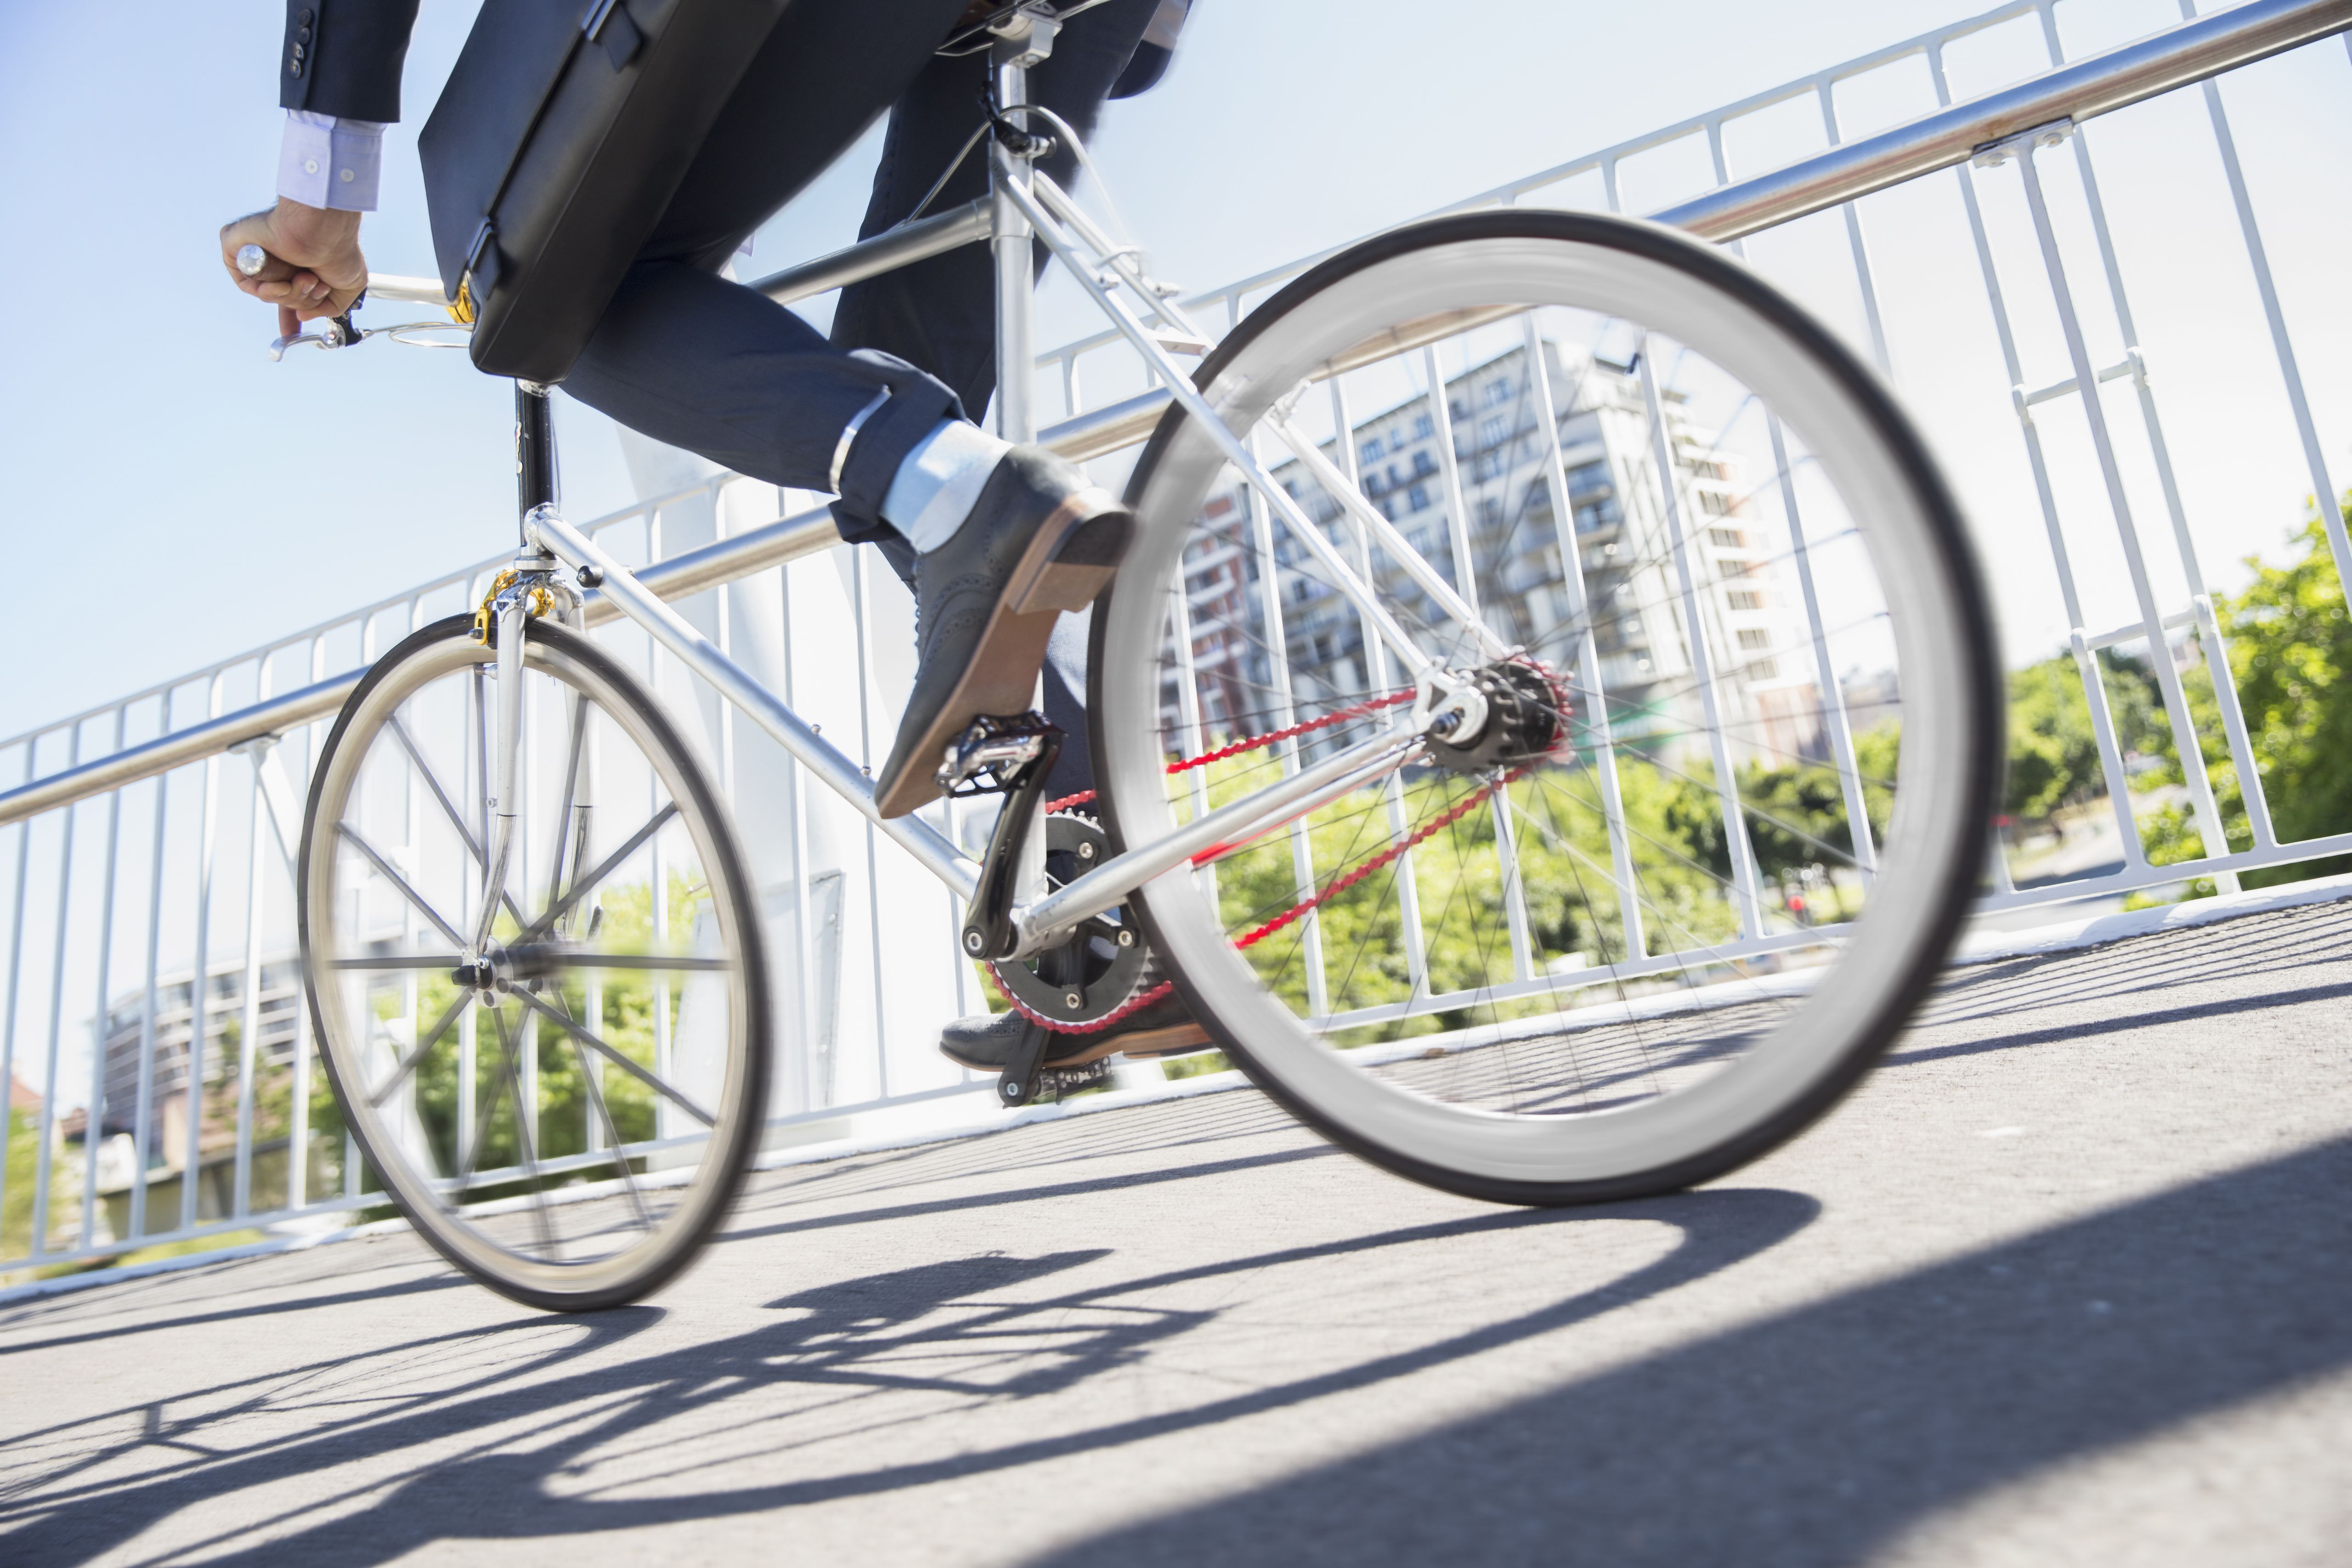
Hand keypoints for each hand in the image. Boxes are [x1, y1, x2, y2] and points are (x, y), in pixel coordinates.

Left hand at [220, 199, 366, 338]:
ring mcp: (261, 258)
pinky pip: (248, 286)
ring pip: (268, 296)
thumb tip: (303, 316)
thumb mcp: (350, 286)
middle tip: (315, 284)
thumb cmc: (340, 250)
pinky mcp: (239, 252)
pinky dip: (269, 290)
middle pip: (282, 300)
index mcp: (300, 268)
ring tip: (306, 277)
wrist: (324, 231)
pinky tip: (284, 280)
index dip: (289, 316)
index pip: (288, 296)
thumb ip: (331, 307)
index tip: (290, 332)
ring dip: (291, 294)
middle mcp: (280, 263)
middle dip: (302, 301)